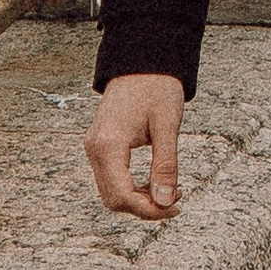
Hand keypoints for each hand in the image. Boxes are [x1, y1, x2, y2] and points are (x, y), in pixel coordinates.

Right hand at [85, 72, 186, 221]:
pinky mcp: (100, 146)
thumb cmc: (157, 87)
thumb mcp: (167, 126)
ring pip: (111, 191)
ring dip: (139, 199)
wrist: (142, 60)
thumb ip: (165, 165)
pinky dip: (132, 186)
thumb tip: (164, 201)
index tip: (175, 207)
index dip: (148, 209)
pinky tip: (155, 182)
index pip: (122, 195)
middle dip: (144, 207)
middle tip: (176, 200)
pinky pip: (112, 178)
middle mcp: (95, 149)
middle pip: (113, 199)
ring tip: (169, 190)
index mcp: (108, 145)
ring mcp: (94, 148)